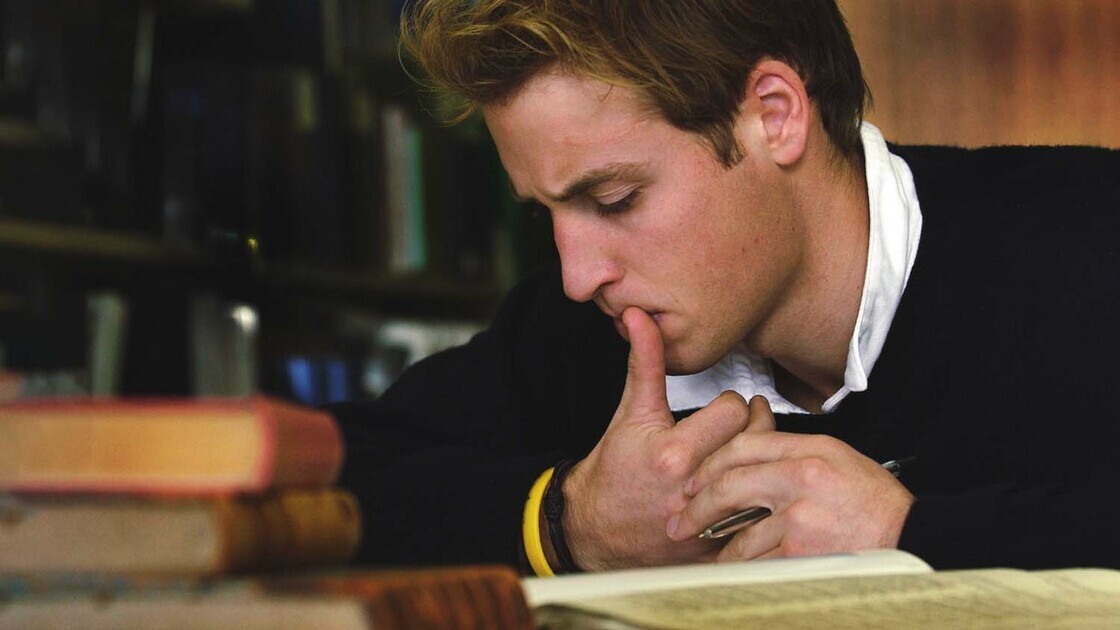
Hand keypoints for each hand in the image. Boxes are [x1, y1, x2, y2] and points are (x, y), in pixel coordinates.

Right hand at [562, 307, 773, 570]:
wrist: (595, 529)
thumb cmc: (615, 471)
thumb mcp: (630, 412)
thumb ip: (643, 362)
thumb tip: (641, 317)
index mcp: (674, 453)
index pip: (734, 412)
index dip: (732, 403)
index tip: (724, 407)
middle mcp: (693, 488)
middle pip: (755, 442)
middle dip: (754, 427)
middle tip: (747, 421)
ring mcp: (706, 520)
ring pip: (762, 479)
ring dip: (761, 461)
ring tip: (750, 448)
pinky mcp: (716, 545)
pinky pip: (758, 516)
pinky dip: (759, 498)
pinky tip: (748, 486)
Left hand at [667, 431, 913, 560]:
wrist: (915, 538)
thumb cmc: (879, 503)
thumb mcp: (840, 460)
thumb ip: (794, 454)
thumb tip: (749, 458)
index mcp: (810, 450)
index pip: (743, 446)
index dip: (710, 465)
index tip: (693, 483)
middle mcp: (802, 478)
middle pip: (729, 486)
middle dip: (697, 508)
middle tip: (679, 523)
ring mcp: (800, 517)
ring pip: (740, 534)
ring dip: (720, 550)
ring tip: (708, 558)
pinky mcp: (802, 552)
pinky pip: (759, 563)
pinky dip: (744, 571)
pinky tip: (737, 574)